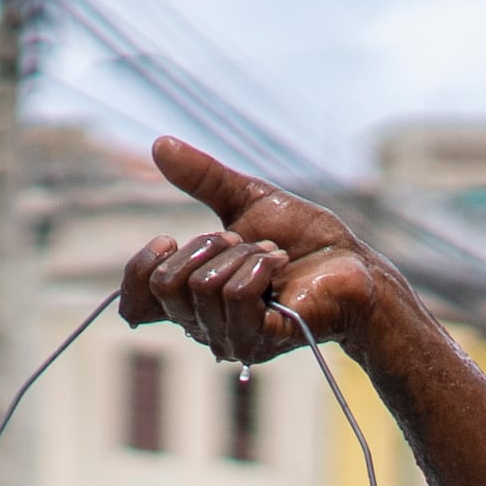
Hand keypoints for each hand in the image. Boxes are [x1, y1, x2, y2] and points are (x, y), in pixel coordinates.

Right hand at [117, 138, 389, 364]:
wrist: (351, 262)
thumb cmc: (303, 240)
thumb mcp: (246, 199)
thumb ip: (201, 178)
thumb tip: (159, 144)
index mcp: (191, 301)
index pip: (134, 306)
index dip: (140, 270)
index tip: (168, 238)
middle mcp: (204, 327)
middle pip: (167, 286)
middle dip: (205, 246)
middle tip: (241, 241)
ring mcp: (230, 339)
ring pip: (204, 287)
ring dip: (242, 254)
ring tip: (272, 255)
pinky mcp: (260, 341)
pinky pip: (236, 296)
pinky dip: (259, 267)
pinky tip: (279, 265)